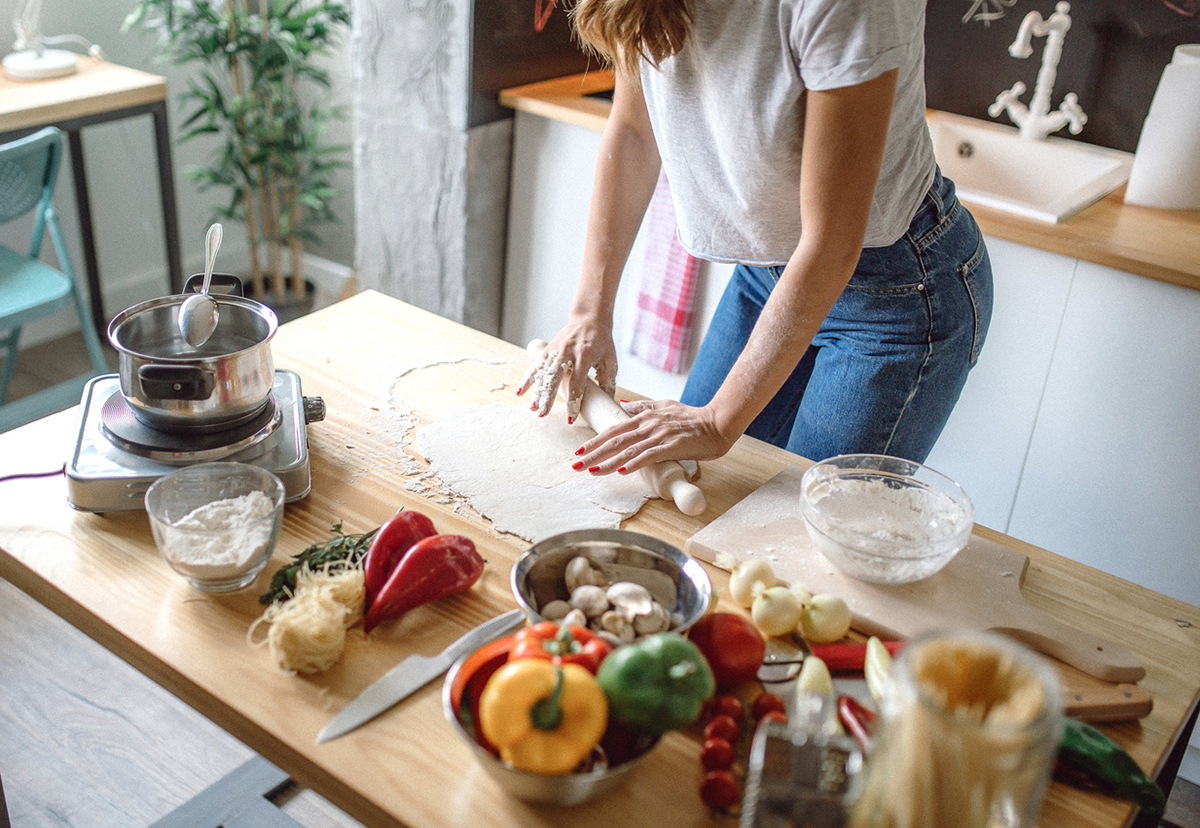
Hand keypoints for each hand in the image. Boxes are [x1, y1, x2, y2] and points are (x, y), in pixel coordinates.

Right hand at [517, 325, 617, 421]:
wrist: (589, 318)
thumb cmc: (602, 341)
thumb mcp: (610, 360)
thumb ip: (608, 382)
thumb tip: (608, 404)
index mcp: (585, 355)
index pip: (577, 382)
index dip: (573, 401)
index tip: (571, 417)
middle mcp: (567, 352)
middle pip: (554, 378)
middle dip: (548, 398)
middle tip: (543, 414)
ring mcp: (555, 351)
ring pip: (542, 374)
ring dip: (536, 392)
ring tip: (533, 409)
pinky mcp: (547, 350)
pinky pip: (535, 366)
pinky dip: (527, 380)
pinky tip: (520, 393)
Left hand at [572, 399, 735, 474]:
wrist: (717, 422)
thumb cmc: (692, 416)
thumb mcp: (664, 405)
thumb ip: (642, 406)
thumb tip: (623, 405)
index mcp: (645, 416)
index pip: (614, 430)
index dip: (595, 441)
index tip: (579, 451)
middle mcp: (649, 424)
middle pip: (615, 441)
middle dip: (594, 454)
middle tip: (576, 465)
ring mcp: (660, 435)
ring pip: (629, 450)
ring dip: (608, 462)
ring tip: (592, 471)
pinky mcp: (673, 446)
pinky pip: (650, 456)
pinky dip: (635, 464)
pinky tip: (623, 472)